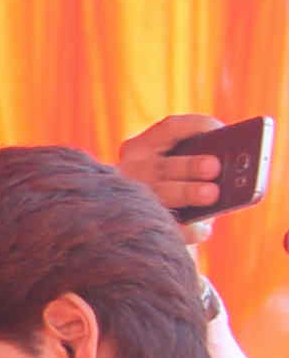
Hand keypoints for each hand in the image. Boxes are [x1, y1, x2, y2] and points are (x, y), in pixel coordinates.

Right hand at [117, 113, 226, 245]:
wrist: (150, 228)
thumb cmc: (180, 188)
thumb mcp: (185, 169)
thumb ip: (203, 161)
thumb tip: (229, 172)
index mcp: (142, 147)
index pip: (170, 129)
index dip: (196, 127)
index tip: (221, 130)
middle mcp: (130, 170)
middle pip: (161, 166)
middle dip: (188, 165)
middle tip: (214, 167)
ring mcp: (128, 199)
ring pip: (158, 194)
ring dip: (186, 192)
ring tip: (212, 194)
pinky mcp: (135, 227)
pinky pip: (161, 226)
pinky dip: (186, 229)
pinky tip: (203, 229)